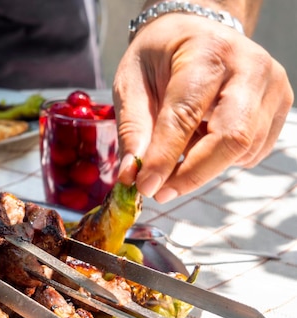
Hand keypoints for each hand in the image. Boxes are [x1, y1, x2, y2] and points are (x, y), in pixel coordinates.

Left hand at [114, 14, 292, 202]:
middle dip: (192, 174)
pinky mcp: (279, 107)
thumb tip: (131, 175)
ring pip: (242, 151)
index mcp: (207, 53)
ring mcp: (272, 87)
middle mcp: (250, 67)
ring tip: (175, 156)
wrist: (195, 34)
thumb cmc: (160, 57)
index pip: (186, 115)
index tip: (145, 186)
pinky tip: (200, 142)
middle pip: (231, 138)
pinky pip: (251, 152)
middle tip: (160, 191)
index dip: (165, 157)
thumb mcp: (131, 83)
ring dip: (203, 168)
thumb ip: (133, 129)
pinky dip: (220, 160)